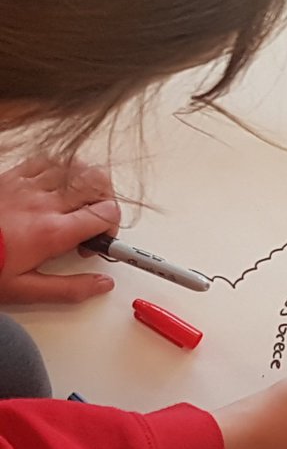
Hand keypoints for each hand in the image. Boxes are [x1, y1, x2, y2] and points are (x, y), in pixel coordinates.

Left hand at [0, 157, 118, 303]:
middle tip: (94, 220)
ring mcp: (29, 185)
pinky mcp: (13, 176)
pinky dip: (61, 169)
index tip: (98, 241)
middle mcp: (45, 203)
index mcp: (51, 232)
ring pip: (78, 167)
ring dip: (87, 183)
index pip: (106, 214)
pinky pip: (49, 160)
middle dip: (106, 201)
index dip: (111, 227)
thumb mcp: (22, 289)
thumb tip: (101, 284)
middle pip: (99, 184)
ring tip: (79, 201)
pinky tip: (55, 186)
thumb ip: (68, 288)